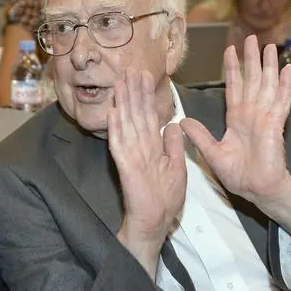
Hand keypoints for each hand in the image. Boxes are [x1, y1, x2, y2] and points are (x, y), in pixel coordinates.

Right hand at [108, 70, 186, 276]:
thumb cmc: (165, 198)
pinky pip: (120, 145)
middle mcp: (138, 147)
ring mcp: (130, 156)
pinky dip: (116, 129)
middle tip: (130, 69)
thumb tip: (173, 124)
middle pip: (135, 114)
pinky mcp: (126, 167)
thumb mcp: (177, 167)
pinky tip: (113, 112)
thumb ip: (173, 146)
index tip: (144, 76)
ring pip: (126, 124)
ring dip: (123, 103)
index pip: (147, 116)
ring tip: (122, 82)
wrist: (155, 221)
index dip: (145, 96)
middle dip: (133, 92)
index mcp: (151, 146)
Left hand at [180, 35, 290, 206]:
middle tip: (252, 38)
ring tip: (271, 46)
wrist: (256, 189)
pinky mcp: (275, 125)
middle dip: (251, 59)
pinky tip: (285, 70)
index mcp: (236, 118)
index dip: (233, 69)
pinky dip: (284, 86)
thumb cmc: (238, 174)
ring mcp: (265, 117)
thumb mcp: (211, 152)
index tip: (230, 50)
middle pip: (252, 79)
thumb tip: (182, 121)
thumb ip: (199, 136)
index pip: (234, 87)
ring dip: (269, 66)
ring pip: (267, 85)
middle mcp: (251, 113)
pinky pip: (281, 101)